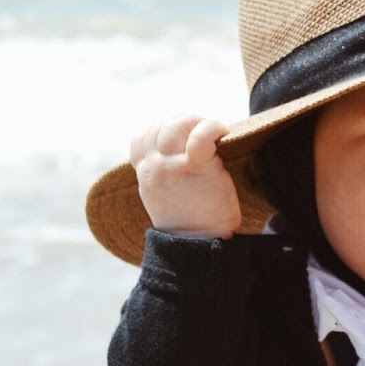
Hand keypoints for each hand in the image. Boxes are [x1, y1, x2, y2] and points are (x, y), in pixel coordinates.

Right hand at [131, 116, 242, 237]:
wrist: (199, 245)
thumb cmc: (191, 221)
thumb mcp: (166, 195)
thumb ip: (166, 174)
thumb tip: (184, 153)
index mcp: (145, 173)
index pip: (141, 137)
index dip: (162, 129)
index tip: (184, 136)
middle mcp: (154, 166)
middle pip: (159, 126)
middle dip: (184, 120)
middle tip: (205, 130)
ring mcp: (171, 166)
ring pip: (174, 126)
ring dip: (197, 122)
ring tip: (214, 131)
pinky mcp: (195, 167)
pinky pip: (199, 136)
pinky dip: (212, 128)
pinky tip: (223, 134)